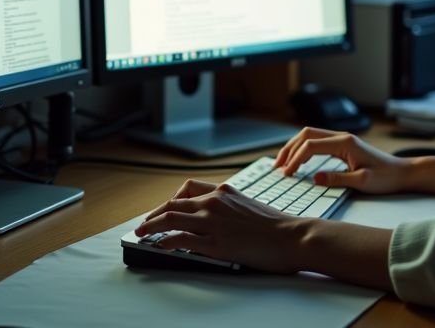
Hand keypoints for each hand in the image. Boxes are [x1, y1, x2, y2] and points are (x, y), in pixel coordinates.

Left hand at [134, 179, 310, 273]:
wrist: (292, 236)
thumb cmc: (277, 226)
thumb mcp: (249, 206)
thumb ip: (230, 208)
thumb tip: (217, 218)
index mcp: (225, 191)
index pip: (188, 189)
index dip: (170, 200)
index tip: (164, 209)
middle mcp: (214, 202)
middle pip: (172, 204)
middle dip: (153, 214)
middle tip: (144, 224)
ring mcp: (213, 222)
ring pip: (170, 218)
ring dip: (150, 226)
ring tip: (141, 233)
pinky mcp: (214, 243)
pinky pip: (180, 239)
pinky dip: (165, 241)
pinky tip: (160, 245)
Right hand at [274, 127, 410, 193]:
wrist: (403, 173)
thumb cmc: (386, 177)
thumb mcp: (363, 182)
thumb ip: (337, 179)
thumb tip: (314, 178)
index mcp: (345, 143)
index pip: (311, 145)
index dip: (296, 159)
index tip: (287, 173)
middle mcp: (342, 137)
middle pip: (306, 134)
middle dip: (289, 149)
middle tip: (277, 166)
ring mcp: (342, 140)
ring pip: (310, 136)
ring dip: (295, 147)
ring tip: (283, 163)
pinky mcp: (343, 146)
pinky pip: (318, 142)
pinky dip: (304, 149)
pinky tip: (299, 161)